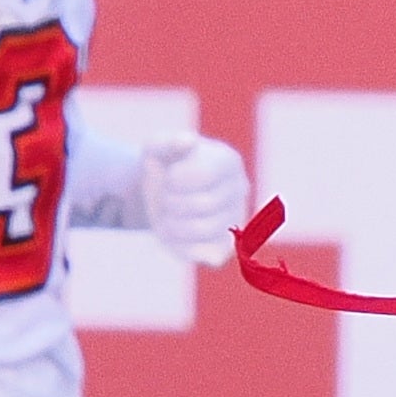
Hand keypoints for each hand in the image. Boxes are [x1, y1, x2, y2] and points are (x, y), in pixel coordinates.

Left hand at [137, 133, 249, 263]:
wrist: (160, 193)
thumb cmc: (163, 167)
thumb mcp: (155, 149)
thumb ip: (167, 142)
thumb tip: (188, 141)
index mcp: (228, 161)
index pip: (204, 175)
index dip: (175, 180)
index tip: (169, 177)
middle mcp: (240, 190)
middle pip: (204, 204)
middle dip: (172, 203)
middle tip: (166, 199)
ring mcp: (235, 220)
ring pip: (204, 231)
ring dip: (172, 225)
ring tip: (168, 216)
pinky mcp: (225, 247)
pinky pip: (205, 255)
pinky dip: (181, 246)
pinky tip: (176, 234)